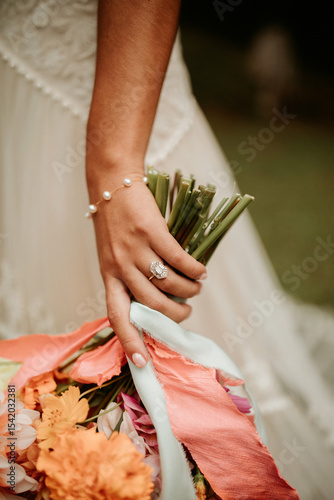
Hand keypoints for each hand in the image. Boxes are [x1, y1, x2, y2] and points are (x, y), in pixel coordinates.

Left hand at [86, 165, 206, 367]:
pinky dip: (195, 269)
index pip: (117, 315)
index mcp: (109, 276)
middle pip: (152, 305)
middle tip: (187, 312)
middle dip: (175, 315)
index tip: (142, 363)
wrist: (111, 182)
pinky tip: (201, 271)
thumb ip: (130, 277)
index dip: (130, 340)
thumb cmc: (115, 222)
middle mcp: (120, 267)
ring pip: (169, 284)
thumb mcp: (113, 255)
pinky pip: (180, 260)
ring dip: (190, 290)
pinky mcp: (152, 232)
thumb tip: (161, 301)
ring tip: (197, 287)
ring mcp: (136, 250)